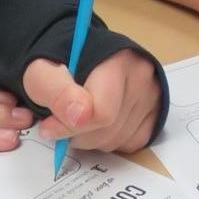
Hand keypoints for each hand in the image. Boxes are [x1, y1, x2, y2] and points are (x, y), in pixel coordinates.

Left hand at [25, 50, 160, 155]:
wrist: (79, 55)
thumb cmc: (60, 65)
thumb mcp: (42, 74)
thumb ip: (56, 93)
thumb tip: (78, 117)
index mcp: (116, 61)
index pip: (101, 113)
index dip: (68, 127)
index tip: (48, 124)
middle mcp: (142, 74)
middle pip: (108, 131)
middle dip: (78, 135)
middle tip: (64, 119)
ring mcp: (152, 93)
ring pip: (117, 140)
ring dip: (92, 139)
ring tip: (82, 118)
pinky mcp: (156, 110)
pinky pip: (131, 143)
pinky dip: (111, 140)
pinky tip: (100, 122)